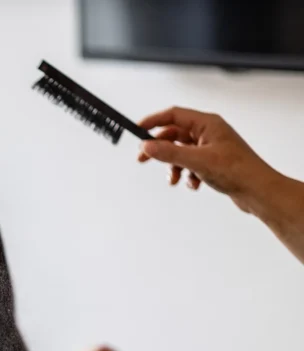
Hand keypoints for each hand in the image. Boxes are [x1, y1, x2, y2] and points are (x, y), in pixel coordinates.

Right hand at [137, 107, 279, 212]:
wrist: (258, 190)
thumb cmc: (238, 170)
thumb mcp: (197, 161)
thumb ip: (169, 153)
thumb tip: (147, 146)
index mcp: (208, 124)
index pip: (173, 115)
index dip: (153, 121)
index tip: (137, 130)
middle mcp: (209, 132)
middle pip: (174, 135)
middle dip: (159, 149)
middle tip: (144, 159)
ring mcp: (210, 147)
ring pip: (180, 152)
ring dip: (173, 166)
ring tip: (173, 179)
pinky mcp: (212, 162)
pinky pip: (190, 165)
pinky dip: (187, 175)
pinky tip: (193, 184)